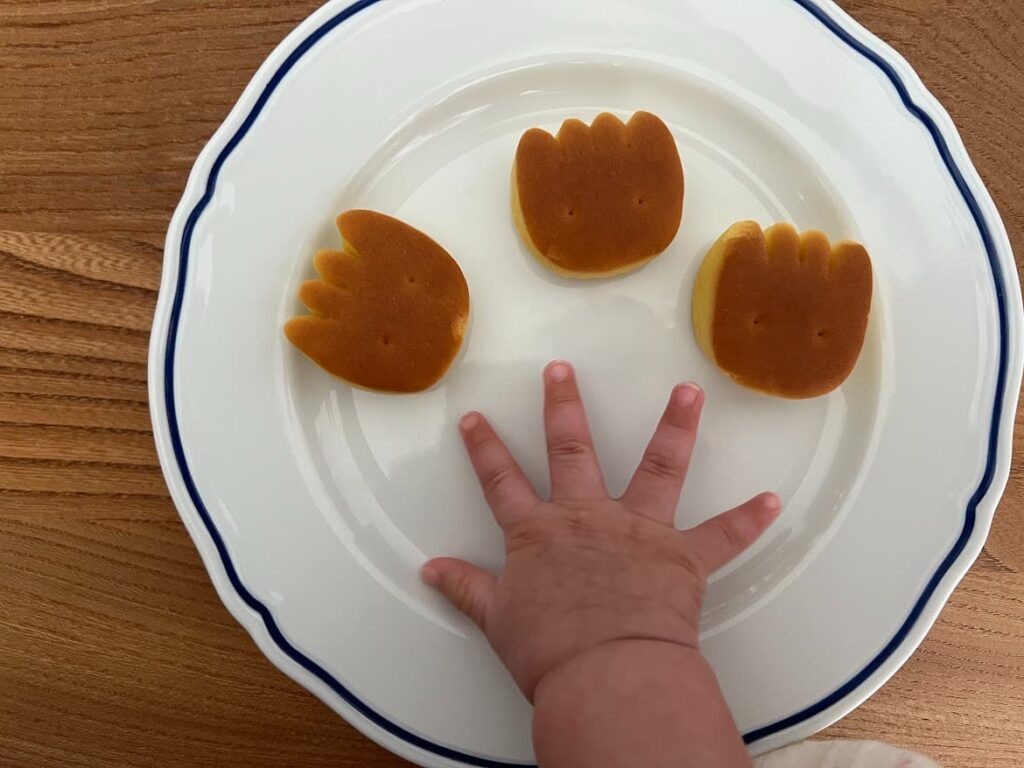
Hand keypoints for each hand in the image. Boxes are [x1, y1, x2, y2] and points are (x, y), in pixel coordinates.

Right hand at [423, 360, 779, 699]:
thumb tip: (431, 571)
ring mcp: (638, 531)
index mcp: (539, 533)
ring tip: (688, 391)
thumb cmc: (551, 651)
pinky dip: (748, 519)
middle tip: (561, 370)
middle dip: (564, 406)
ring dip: (675, 427)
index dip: (486, 448)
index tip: (476, 418)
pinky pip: (721, 535)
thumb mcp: (497, 619)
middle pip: (571, 449)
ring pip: (657, 466)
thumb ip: (466, 588)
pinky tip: (771, 501)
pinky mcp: (681, 556)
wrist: (606, 674)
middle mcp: (587, 517)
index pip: (501, 480)